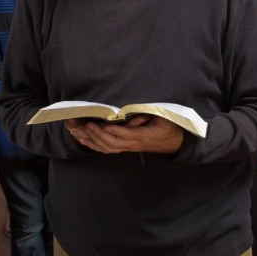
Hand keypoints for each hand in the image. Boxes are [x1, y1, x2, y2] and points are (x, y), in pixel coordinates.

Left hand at [65, 115, 183, 153]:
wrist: (175, 141)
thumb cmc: (170, 126)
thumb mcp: (164, 117)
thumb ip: (150, 112)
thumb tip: (136, 106)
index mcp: (144, 135)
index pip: (126, 135)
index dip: (114, 132)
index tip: (102, 125)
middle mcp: (134, 144)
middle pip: (113, 144)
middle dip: (98, 135)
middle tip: (86, 125)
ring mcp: (129, 147)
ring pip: (109, 148)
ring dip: (94, 141)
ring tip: (81, 132)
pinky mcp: (126, 147)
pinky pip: (109, 149)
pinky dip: (95, 145)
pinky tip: (85, 140)